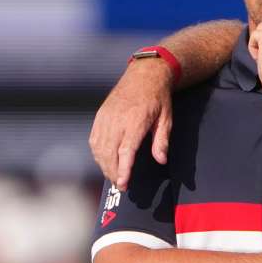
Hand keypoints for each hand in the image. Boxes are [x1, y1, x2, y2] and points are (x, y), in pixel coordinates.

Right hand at [89, 58, 174, 189]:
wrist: (144, 75)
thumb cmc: (158, 99)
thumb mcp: (167, 119)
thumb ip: (161, 141)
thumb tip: (161, 160)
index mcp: (135, 120)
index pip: (126, 150)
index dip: (123, 169)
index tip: (123, 184)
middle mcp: (116, 119)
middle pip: (109, 152)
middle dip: (113, 172)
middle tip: (121, 187)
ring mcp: (105, 117)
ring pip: (99, 147)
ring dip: (104, 165)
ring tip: (114, 178)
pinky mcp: (100, 115)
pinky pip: (94, 139)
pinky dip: (97, 153)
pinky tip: (104, 162)